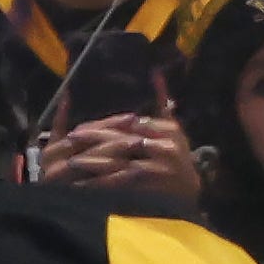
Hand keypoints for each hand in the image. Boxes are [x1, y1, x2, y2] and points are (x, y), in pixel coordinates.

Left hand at [38, 113, 200, 198]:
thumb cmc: (179, 156)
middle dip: (95, 138)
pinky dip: (104, 182)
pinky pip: (123, 182)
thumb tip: (155, 72)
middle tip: (71, 138)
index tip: (82, 127)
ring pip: (120, 161)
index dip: (104, 125)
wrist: (192, 191)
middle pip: (123, 139)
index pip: (130, 123)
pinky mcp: (152, 184)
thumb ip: (162, 101)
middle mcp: (164, 145)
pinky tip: (87, 184)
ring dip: (94, 162)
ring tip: (72, 162)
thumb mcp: (174, 128)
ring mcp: (158, 165)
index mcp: (167, 129)